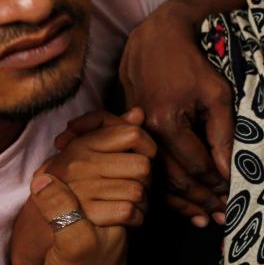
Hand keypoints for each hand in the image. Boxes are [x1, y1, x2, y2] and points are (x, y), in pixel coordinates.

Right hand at [11, 110, 153, 264]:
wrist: (41, 225)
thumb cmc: (71, 183)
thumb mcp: (86, 152)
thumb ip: (113, 131)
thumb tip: (138, 113)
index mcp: (82, 144)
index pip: (132, 134)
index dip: (148, 145)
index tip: (145, 155)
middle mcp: (79, 164)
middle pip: (142, 164)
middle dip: (146, 178)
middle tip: (136, 184)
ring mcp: (80, 189)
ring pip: (138, 190)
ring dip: (141, 201)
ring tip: (131, 201)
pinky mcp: (85, 216)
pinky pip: (129, 211)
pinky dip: (134, 218)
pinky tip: (127, 218)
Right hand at [119, 0, 231, 222]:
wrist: (159, 36)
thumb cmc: (193, 62)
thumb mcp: (218, 94)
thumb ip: (223, 133)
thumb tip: (228, 171)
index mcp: (165, 122)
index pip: (195, 166)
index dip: (216, 184)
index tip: (233, 197)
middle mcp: (143, 131)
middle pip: (172, 178)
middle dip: (199, 199)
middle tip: (222, 215)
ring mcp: (132, 130)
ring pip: (157, 175)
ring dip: (181, 198)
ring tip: (203, 215)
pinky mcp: (128, 128)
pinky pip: (148, 162)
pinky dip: (164, 182)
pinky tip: (180, 197)